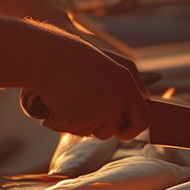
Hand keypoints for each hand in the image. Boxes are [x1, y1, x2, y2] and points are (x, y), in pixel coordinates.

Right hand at [21, 39, 149, 140]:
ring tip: (69, 103)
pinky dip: (69, 124)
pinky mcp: (87, 119)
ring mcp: (105, 110)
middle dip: (114, 132)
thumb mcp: (101, 65)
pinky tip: (59, 105)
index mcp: (127, 82)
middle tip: (100, 129)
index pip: (143, 116)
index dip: (132, 126)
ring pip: (100, 132)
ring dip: (86, 125)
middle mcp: (121, 98)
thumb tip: (125, 107)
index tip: (123, 131)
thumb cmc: (67, 58)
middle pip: (124, 130)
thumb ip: (116, 86)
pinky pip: (79, 131)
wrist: (46, 57)